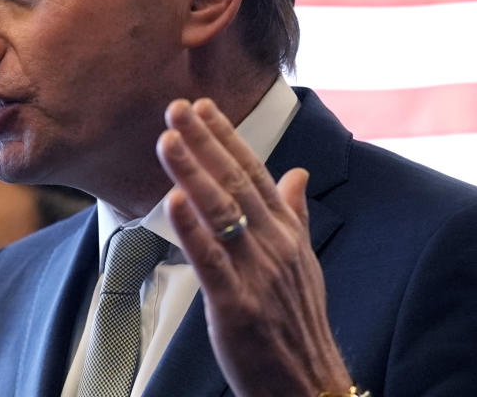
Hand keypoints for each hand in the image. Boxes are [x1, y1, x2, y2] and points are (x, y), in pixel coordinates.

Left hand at [156, 98, 351, 396]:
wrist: (308, 383)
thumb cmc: (298, 321)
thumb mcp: (303, 261)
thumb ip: (294, 214)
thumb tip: (298, 173)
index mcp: (286, 232)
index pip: (253, 172)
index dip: (226, 137)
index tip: (203, 106)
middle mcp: (274, 245)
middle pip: (234, 182)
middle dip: (203, 141)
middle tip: (176, 108)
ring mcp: (257, 274)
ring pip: (221, 212)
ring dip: (192, 172)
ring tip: (167, 140)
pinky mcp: (237, 305)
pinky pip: (211, 261)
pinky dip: (192, 230)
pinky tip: (172, 201)